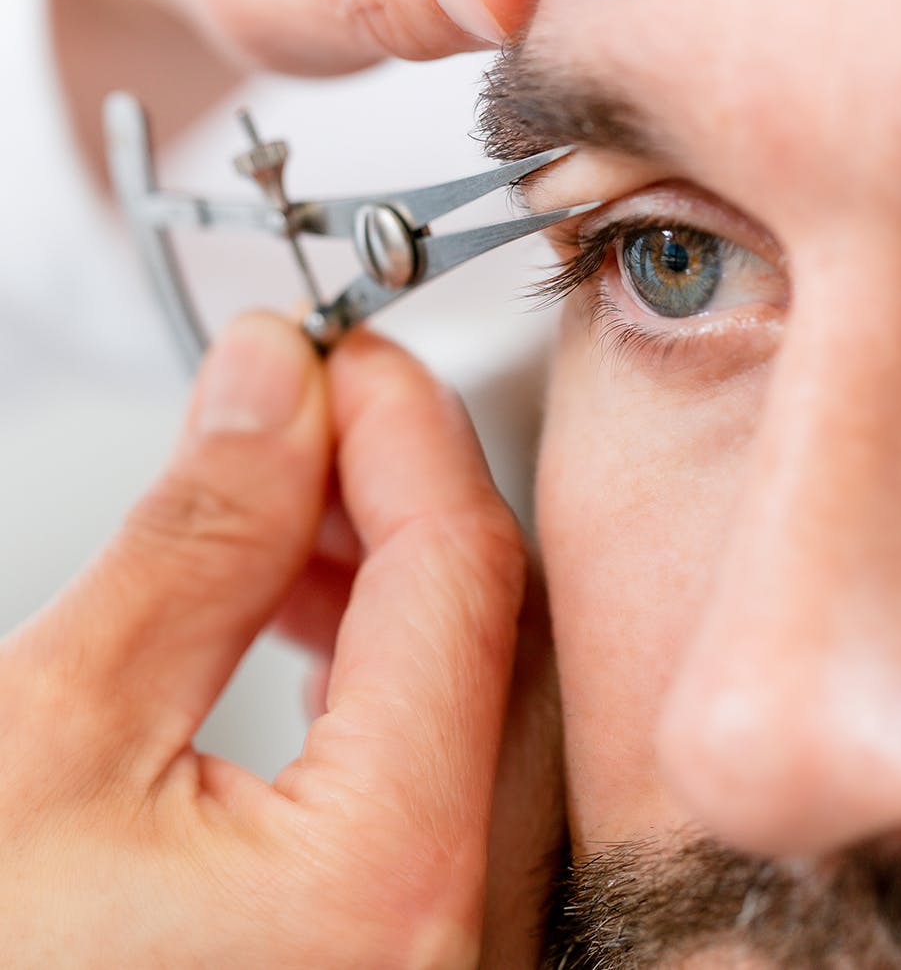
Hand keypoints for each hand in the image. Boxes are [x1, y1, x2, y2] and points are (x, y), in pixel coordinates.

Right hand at [0, 314, 527, 967]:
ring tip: (285, 492)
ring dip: (383, 561)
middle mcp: (450, 934)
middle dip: (395, 485)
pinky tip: (302, 604)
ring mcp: (434, 942)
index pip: (460, 571)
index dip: (401, 430)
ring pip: (470, 678)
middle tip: (307, 407)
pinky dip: (374, 655)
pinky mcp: (394, 935)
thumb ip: (193, 541)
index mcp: (382, 886)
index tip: (337, 356)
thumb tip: (270, 383)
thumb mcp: (47, 738)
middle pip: (487, 621)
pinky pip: (432, 751)